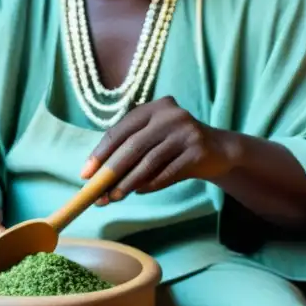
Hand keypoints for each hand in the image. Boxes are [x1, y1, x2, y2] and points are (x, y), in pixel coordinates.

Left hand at [81, 97, 238, 203]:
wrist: (220, 150)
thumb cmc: (176, 147)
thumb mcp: (153, 139)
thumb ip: (129, 151)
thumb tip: (97, 178)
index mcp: (152, 108)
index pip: (119, 131)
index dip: (100, 153)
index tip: (85, 174)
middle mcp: (169, 115)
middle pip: (132, 146)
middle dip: (112, 171)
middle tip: (97, 192)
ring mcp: (186, 131)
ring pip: (149, 161)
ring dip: (129, 182)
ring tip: (115, 197)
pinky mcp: (198, 150)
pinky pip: (168, 171)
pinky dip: (152, 183)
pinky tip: (140, 191)